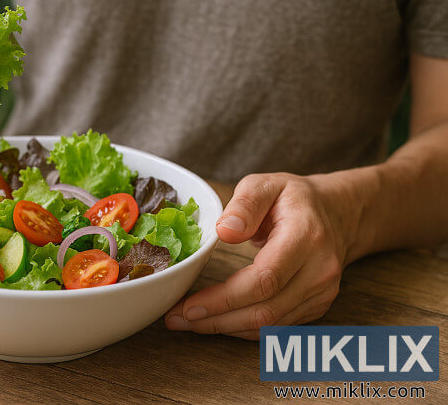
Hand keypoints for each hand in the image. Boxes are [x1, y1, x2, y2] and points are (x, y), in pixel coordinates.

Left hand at [164, 173, 360, 339]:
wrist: (336, 214)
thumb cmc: (293, 198)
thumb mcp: (265, 184)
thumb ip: (244, 204)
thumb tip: (224, 232)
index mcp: (305, 238)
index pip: (264, 279)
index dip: (224, 299)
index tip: (189, 305)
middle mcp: (319, 271)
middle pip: (265, 310)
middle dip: (216, 320)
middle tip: (177, 318)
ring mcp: (321, 293)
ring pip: (269, 325)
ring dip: (225, 329)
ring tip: (188, 322)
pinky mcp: (316, 306)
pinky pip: (276, 327)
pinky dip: (242, 328)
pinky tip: (215, 322)